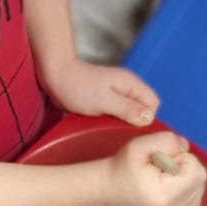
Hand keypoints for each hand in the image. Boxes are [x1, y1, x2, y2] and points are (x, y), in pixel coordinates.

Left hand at [41, 56, 158, 126]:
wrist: (54, 75)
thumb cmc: (77, 87)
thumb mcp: (104, 100)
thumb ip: (127, 108)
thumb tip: (149, 118)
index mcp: (130, 84)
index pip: (153, 104)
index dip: (146, 119)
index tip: (130, 129)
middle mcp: (126, 87)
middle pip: (143, 109)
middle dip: (135, 122)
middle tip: (117, 130)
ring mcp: (116, 93)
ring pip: (130, 113)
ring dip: (121, 123)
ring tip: (107, 128)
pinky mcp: (105, 100)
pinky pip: (117, 113)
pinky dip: (112, 121)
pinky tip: (101, 125)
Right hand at [105, 130, 205, 205]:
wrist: (110, 193)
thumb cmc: (122, 169)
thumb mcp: (139, 146)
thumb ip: (167, 141)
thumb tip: (186, 146)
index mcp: (166, 199)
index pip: (196, 171)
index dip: (181, 159)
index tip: (161, 161)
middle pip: (200, 178)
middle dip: (183, 167)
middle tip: (159, 169)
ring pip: (199, 185)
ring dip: (184, 176)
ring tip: (160, 179)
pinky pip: (196, 193)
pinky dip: (184, 186)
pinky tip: (166, 187)